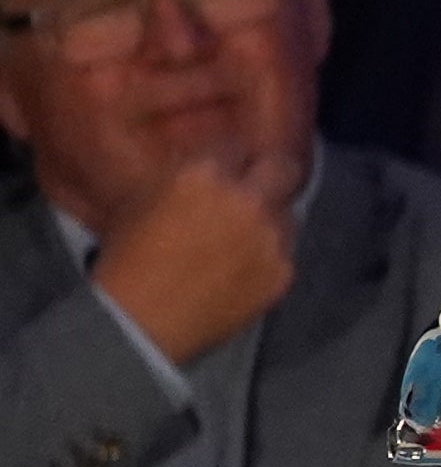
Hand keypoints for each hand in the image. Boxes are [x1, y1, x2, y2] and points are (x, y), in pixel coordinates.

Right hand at [88, 155, 295, 363]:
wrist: (139, 322)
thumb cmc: (127, 258)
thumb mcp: (140, 200)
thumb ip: (180, 174)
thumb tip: (206, 163)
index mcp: (206, 175)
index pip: (239, 144)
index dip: (233, 156)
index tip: (230, 165)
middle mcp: (248, 200)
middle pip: (284, 167)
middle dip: (272, 173)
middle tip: (259, 187)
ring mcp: (272, 237)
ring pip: (288, 214)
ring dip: (270, 220)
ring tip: (244, 239)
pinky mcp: (285, 272)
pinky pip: (284, 255)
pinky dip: (269, 258)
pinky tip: (243, 271)